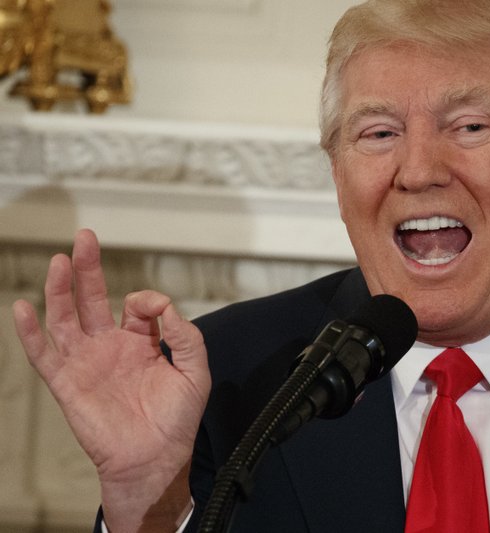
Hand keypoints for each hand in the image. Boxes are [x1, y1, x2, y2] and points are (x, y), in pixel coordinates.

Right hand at [13, 229, 210, 531]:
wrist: (155, 457)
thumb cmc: (176, 418)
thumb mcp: (194, 370)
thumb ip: (185, 334)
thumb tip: (162, 305)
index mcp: (142, 343)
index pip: (138, 305)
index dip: (148, 300)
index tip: (158, 309)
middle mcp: (110, 347)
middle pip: (93, 299)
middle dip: (88, 268)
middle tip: (85, 237)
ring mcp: (86, 362)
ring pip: (66, 318)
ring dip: (60, 290)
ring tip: (59, 261)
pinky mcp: (67, 383)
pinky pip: (43, 354)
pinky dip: (30, 332)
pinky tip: (23, 307)